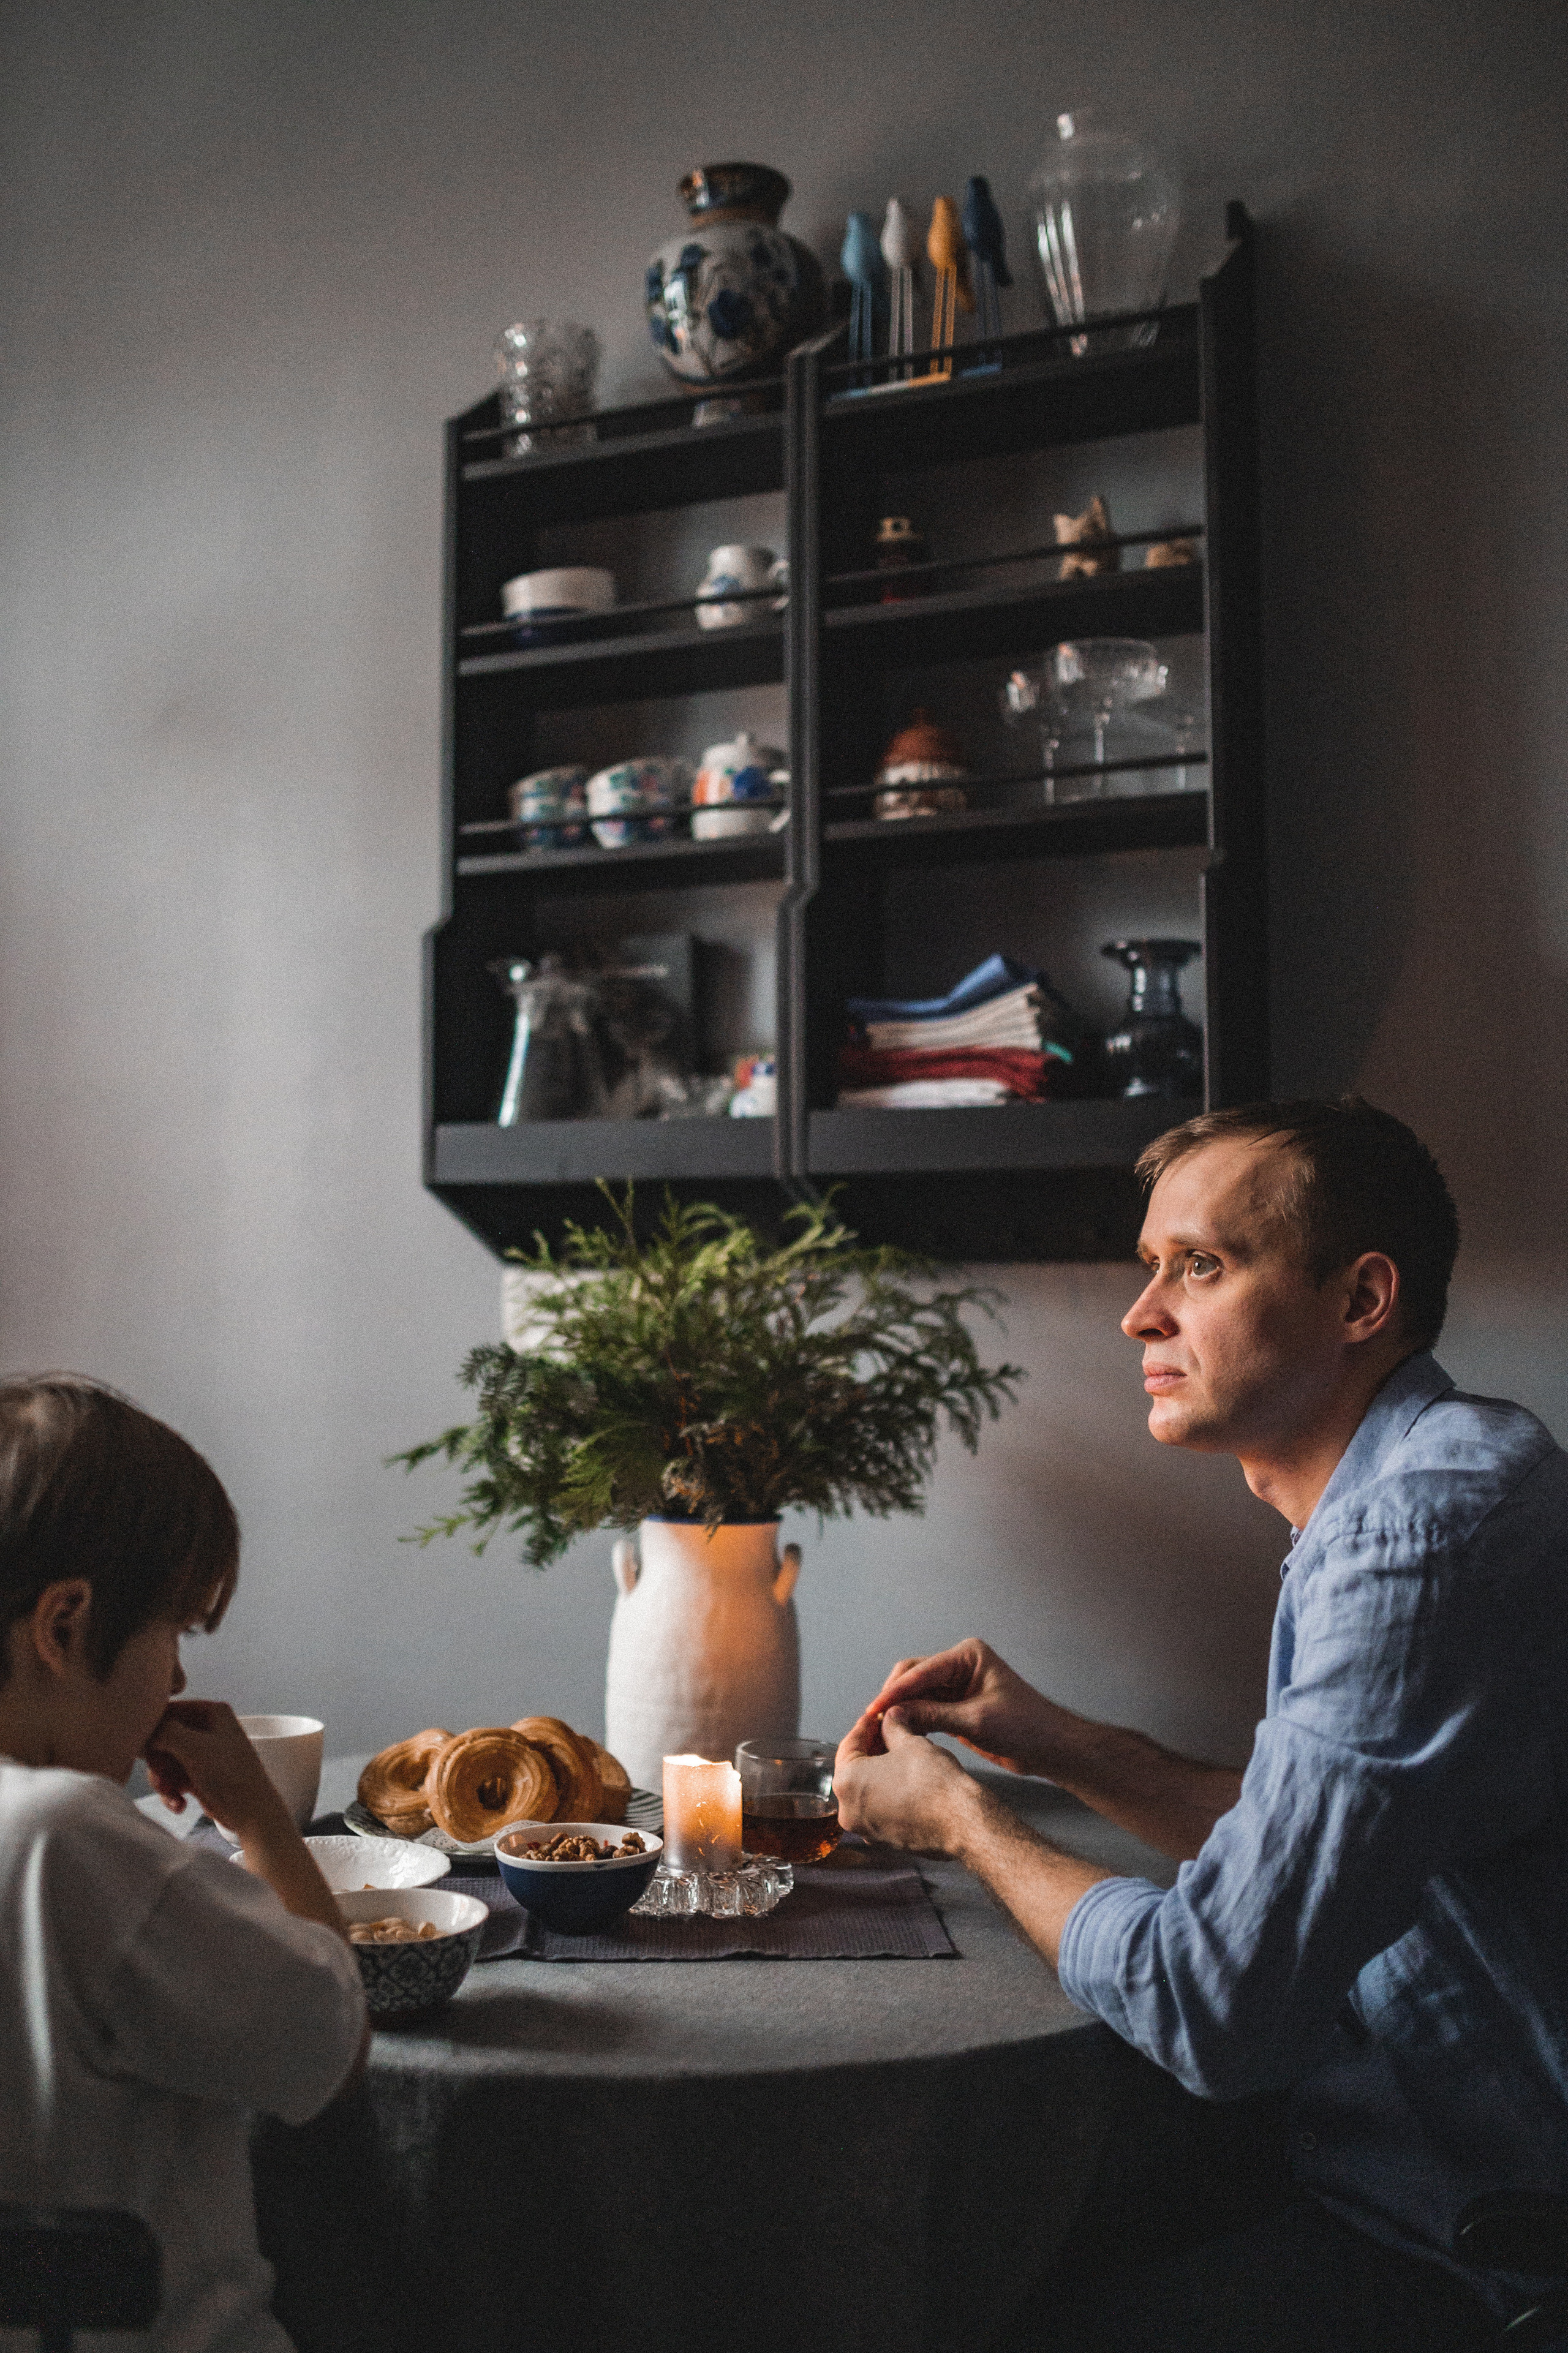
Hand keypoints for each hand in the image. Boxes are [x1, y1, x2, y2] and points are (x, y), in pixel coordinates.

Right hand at [143, 1700, 290, 1839]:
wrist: (252, 1814)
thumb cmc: (229, 1776)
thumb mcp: (194, 1748)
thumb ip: (164, 1732)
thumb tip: (145, 1730)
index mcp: (212, 1712)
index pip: (168, 1711)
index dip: (152, 1732)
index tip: (143, 1752)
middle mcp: (207, 1729)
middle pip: (162, 1739)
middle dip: (158, 1763)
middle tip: (161, 1780)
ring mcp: (203, 1753)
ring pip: (164, 1761)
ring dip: (163, 1782)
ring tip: (172, 1796)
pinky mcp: (199, 1775)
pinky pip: (172, 1779)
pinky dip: (171, 1793)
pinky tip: (180, 1805)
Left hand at [833, 1709, 978, 1855]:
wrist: (961, 1822)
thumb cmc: (934, 1784)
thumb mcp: (910, 1742)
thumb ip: (894, 1726)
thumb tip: (891, 1718)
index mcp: (846, 1782)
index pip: (849, 1745)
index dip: (866, 1726)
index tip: (877, 1717)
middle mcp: (849, 1810)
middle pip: (855, 1769)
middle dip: (873, 1748)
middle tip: (889, 1731)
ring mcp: (866, 1829)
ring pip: (868, 1790)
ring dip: (881, 1771)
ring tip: (901, 1753)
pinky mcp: (885, 1840)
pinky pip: (881, 1809)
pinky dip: (889, 1793)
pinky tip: (906, 1779)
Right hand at [848, 1638, 1075, 1779]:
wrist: (1050, 1748)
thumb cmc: (1025, 1727)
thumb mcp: (975, 1721)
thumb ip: (933, 1715)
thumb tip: (893, 1715)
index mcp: (967, 1655)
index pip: (922, 1671)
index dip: (895, 1692)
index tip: (874, 1710)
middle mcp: (959, 1665)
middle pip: (913, 1677)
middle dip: (894, 1698)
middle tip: (872, 1722)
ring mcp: (956, 1686)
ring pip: (916, 1695)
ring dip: (900, 1711)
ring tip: (879, 1731)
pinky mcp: (955, 1707)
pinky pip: (925, 1710)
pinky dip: (912, 1721)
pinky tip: (898, 1735)